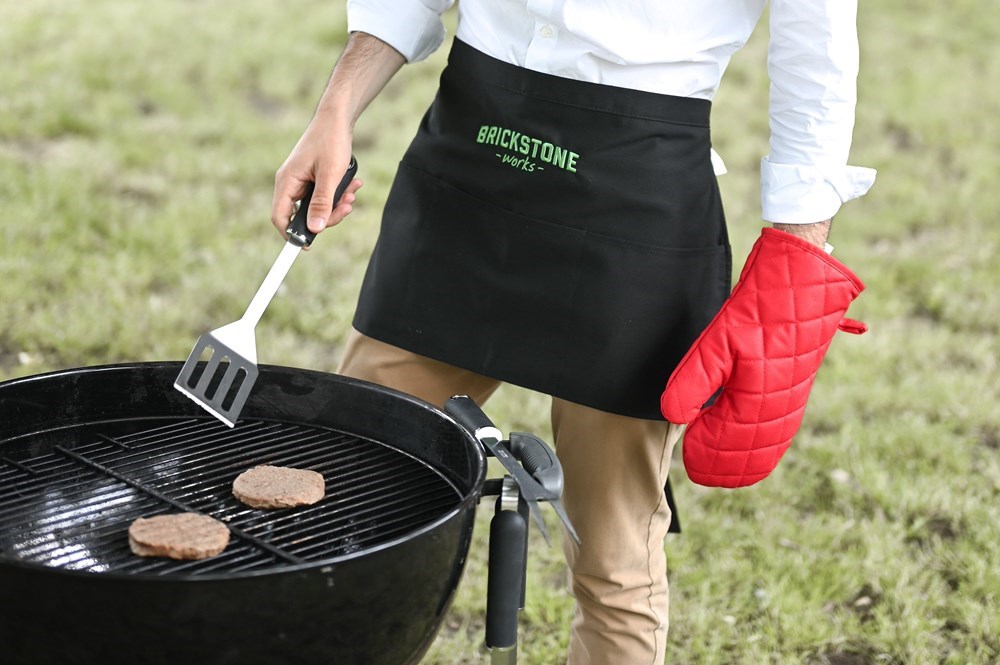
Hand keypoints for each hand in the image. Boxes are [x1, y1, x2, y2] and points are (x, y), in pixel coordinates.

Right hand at [271, 115, 362, 241]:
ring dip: (336, 204)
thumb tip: (316, 229)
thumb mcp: (330, 175)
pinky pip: (323, 195)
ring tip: (353, 193)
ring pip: (316, 206)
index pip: (280, 217)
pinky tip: (353, 185)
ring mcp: (301, 181)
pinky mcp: (312, 178)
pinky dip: (337, 194)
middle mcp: (290, 183)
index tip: (308, 246)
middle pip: (302, 215)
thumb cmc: (331, 140)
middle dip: (327, 215)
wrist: (337, 117)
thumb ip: (322, 202)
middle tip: (346, 209)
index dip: (292, 235)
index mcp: (286, 182)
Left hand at [660, 228, 865, 487]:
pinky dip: (764, 447)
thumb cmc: (759, 312)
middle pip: (751, 454)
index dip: (705, 455)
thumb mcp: (716, 344)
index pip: (727, 446)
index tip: (687, 460)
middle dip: (725, 467)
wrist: (804, 285)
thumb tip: (675, 417)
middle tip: (699, 473)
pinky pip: (780, 431)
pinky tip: (754, 449)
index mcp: (758, 404)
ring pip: (769, 445)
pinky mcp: (795, 390)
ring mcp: (791, 401)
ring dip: (746, 461)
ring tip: (723, 473)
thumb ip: (693, 383)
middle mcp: (779, 410)